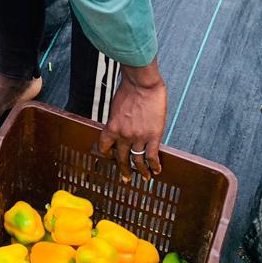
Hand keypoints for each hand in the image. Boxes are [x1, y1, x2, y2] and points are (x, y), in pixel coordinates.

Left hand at [97, 59, 166, 181]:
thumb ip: (117, 122)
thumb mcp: (116, 108)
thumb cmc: (129, 91)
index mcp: (112, 128)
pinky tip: (156, 171)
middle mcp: (123, 135)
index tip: (111, 158)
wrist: (142, 84)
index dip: (108, 155)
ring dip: (141, 171)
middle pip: (122, 158)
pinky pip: (152, 156)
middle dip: (124, 170)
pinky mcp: (153, 136)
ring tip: (144, 178)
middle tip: (125, 179)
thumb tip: (119, 129)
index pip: (105, 148)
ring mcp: (139, 137)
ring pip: (138, 161)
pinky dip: (154, 165)